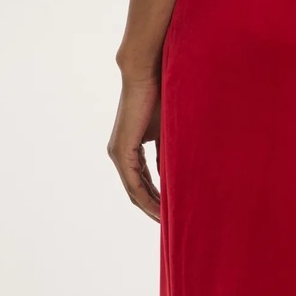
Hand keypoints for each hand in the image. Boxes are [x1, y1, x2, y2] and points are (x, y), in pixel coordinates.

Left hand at [107, 72, 161, 221]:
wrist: (146, 72)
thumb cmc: (159, 94)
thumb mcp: (167, 130)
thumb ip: (167, 152)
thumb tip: (176, 175)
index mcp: (130, 148)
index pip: (143, 181)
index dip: (157, 197)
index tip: (172, 209)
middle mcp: (120, 154)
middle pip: (137, 190)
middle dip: (154, 208)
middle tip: (170, 223)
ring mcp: (118, 153)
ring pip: (134, 190)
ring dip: (151, 207)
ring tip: (167, 221)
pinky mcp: (121, 151)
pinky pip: (134, 183)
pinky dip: (147, 197)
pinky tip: (160, 208)